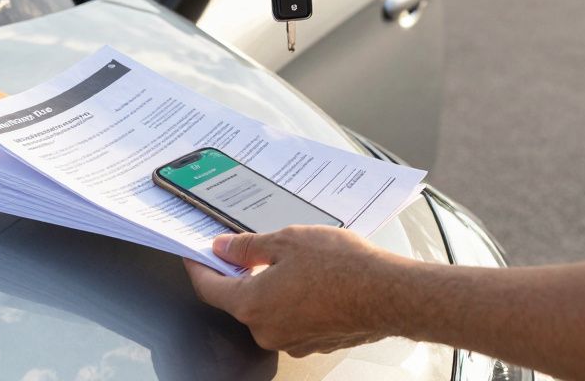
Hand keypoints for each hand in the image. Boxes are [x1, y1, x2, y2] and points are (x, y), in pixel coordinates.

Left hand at [185, 226, 406, 356]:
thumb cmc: (341, 267)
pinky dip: (295, 298)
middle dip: (244, 273)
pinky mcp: (314, 342)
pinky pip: (293, 317)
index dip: (198, 268)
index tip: (195, 255)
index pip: (209, 288)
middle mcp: (267, 330)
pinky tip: (314, 277)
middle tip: (254, 247)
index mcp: (251, 305)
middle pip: (240, 299)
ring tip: (296, 259)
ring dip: (274, 285)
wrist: (388, 293)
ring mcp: (291, 341)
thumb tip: (223, 248)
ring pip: (270, 308)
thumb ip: (247, 247)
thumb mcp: (286, 241)